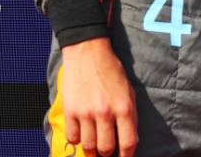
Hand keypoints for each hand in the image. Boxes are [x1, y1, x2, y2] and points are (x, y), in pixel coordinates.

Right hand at [59, 37, 137, 156]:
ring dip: (92, 150)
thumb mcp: (129, 92)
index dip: (127, 156)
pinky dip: (77, 140)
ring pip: (88, 146)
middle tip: (107, 152)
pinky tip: (81, 133)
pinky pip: (72, 138)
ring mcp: (86, 113)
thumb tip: (129, 140)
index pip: (128, 142)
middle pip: (106, 149)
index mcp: (124, 107)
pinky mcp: (70, 111)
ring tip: (94, 145)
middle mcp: (106, 113)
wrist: (89, 54)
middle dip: (107, 154)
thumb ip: (129, 116)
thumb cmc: (111, 72)